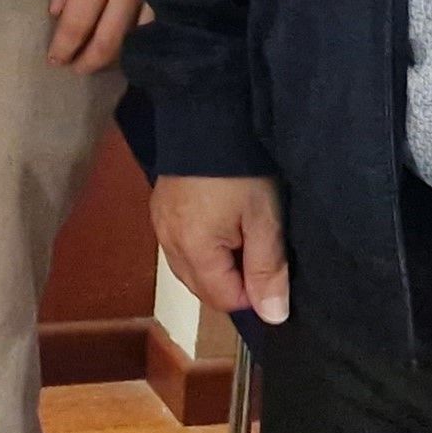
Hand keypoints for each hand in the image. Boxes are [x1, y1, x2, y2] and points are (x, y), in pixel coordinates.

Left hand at [46, 0, 145, 68]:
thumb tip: (56, 11)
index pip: (77, 23)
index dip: (64, 47)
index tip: (53, 61)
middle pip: (108, 40)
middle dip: (88, 60)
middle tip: (74, 69)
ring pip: (136, 37)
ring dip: (115, 54)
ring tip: (100, 60)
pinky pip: (157, 21)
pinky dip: (142, 37)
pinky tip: (134, 43)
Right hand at [152, 173, 289, 324]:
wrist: (207, 115)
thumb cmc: (241, 171)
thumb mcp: (264, 220)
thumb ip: (268, 270)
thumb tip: (273, 316)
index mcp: (193, 251)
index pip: (224, 300)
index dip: (253, 293)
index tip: (271, 265)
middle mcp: (168, 243)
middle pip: (202, 288)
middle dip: (232, 281)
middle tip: (256, 246)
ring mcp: (159, 224)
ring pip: (189, 268)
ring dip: (215, 265)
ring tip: (239, 233)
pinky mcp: (158, 208)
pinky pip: (178, 245)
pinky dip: (199, 246)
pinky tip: (217, 222)